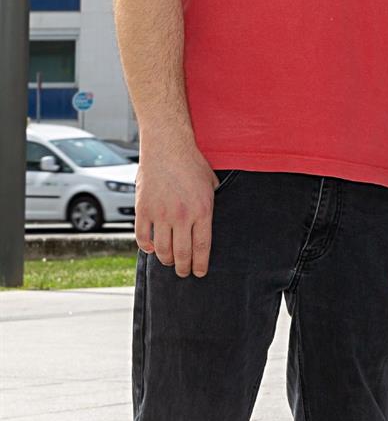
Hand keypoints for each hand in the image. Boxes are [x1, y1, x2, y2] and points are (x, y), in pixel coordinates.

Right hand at [134, 138, 216, 277]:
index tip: (200, 273)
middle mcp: (181, 216)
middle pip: (182, 253)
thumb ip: (210, 205)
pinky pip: (142, 237)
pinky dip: (147, 247)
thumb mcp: (211, 184)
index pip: (201, 247)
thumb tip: (209, 221)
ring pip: (162, 249)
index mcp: (202, 210)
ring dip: (167, 260)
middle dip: (184, 268)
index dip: (200, 264)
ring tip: (171, 262)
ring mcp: (160, 214)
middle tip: (184, 273)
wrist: (167, 147)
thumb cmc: (192, 163)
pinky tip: (152, 249)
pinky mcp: (143, 210)